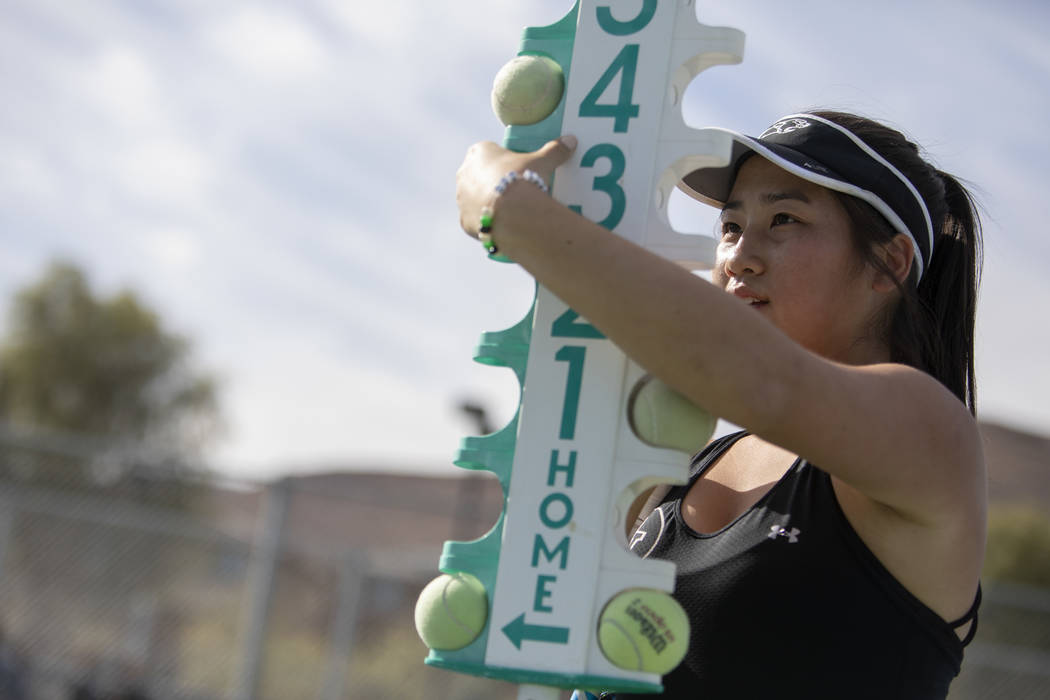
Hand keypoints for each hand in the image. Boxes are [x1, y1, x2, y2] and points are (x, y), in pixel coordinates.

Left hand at [455, 136, 576, 237]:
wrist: (511, 214)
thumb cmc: (522, 179)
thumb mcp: (542, 162)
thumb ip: (554, 150)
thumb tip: (570, 140)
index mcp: (479, 152)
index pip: (489, 152)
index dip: (503, 160)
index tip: (517, 169)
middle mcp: (464, 173)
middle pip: (480, 175)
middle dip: (493, 181)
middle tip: (516, 191)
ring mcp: (461, 199)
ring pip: (475, 199)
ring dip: (489, 202)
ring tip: (511, 211)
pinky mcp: (464, 221)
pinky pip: (477, 221)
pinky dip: (489, 223)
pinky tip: (503, 226)